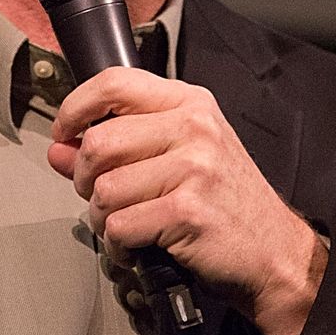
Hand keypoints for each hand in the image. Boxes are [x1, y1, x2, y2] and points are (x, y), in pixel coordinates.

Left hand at [48, 67, 324, 334]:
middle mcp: (193, 128)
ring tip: (126, 222)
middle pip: (98, 142)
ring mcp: (193, 168)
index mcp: (190, 103)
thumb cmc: (226, 201)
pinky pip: (120, 226)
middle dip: (84, 177)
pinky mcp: (188, 211)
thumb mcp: (180, 157)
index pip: (113, 83)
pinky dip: (118, 244)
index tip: (64, 133)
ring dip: (102, 217)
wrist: (276, 250)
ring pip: (104, 189)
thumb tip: (59, 149)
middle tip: (99, 194)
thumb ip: (118, 147)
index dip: (75, 108)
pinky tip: (138, 244)